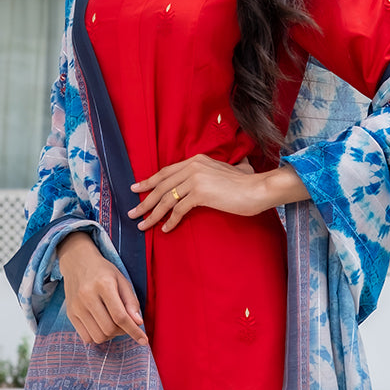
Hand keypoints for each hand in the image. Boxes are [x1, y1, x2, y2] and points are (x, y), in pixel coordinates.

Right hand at [56, 232, 146, 346]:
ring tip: (113, 323)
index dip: (134, 331)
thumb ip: (131, 302)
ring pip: (98, 336)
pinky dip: (98, 336)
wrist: (77, 262)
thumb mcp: (122, 281)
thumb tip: (138, 323)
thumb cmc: (103, 272)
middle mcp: (87, 296)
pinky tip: (101, 325)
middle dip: (122, 332)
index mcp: (103, 285)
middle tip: (126, 324)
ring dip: (110, 335)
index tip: (143, 340)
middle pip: (109, 329)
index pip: (120, 316)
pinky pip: (87, 337)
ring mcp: (76, 306)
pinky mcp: (70, 314)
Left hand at [128, 154, 258, 232]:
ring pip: (166, 199)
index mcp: (195, 160)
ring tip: (142, 225)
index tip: (136, 189)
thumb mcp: (224, 172)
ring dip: (152, 214)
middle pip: (161, 186)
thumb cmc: (245, 184)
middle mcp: (192, 167)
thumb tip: (208, 180)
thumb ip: (211, 173)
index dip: (149, 181)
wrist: (258, 188)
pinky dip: (170, 221)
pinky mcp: (200, 193)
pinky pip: (179, 210)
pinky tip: (165, 229)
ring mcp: (195, 179)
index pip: (166, 172)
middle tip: (132, 212)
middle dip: (144, 201)